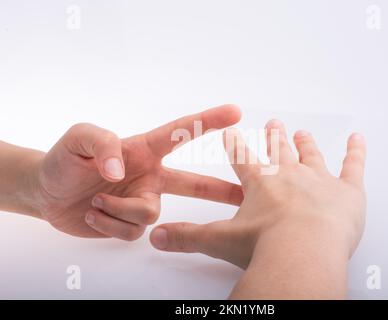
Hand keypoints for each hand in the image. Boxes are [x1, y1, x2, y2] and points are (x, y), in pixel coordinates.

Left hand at [32, 105, 242, 239]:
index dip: (208, 121)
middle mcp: (150, 176)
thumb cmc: (65, 160)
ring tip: (95, 201)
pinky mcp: (131, 224)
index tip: (235, 113)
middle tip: (248, 193)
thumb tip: (122, 171)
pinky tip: (93, 214)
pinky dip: (108, 224)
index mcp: (144, 150)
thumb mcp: (78, 138)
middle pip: (194, 184)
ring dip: (118, 209)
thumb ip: (102, 142)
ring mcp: (143, 200)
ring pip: (150, 214)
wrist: (47, 193)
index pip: (181, 133)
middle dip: (221, 189)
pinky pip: (132, 232)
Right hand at [150, 119, 366, 268]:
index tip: (230, 132)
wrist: (302, 252)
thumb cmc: (263, 245)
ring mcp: (319, 180)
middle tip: (273, 123)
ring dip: (305, 143)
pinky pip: (354, 165)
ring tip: (301, 132)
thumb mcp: (218, 241)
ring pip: (310, 155)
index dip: (234, 144)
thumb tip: (155, 236)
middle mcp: (288, 175)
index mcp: (259, 183)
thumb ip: (186, 237)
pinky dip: (356, 151)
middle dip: (274, 137)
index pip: (242, 158)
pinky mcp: (347, 192)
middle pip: (278, 150)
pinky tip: (358, 138)